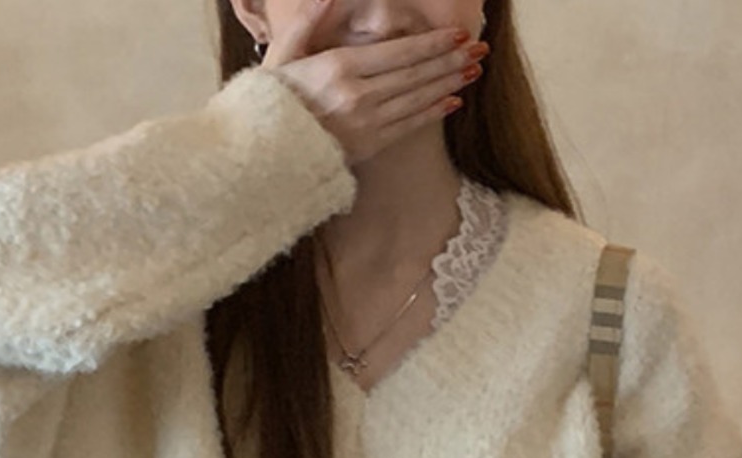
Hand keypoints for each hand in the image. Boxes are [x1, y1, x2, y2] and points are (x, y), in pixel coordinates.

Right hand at [262, 0, 484, 165]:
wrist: (263, 154)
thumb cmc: (271, 100)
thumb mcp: (282, 53)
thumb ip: (308, 20)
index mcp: (339, 67)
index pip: (398, 52)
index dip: (432, 44)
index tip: (456, 35)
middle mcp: (357, 95)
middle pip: (414, 74)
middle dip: (450, 60)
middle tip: (478, 50)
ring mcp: (365, 124)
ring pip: (417, 99)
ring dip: (448, 84)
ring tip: (472, 71)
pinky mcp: (368, 147)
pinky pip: (408, 126)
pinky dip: (432, 112)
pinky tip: (451, 101)